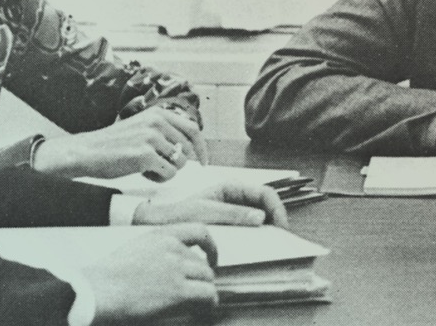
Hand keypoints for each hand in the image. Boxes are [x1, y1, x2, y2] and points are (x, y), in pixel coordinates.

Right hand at [32, 106, 208, 179]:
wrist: (86, 152)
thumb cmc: (114, 145)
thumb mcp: (142, 128)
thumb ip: (165, 133)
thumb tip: (191, 150)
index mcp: (158, 114)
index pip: (193, 130)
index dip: (202, 148)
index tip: (203, 161)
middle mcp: (157, 122)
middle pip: (187, 150)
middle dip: (178, 164)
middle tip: (161, 169)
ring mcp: (152, 138)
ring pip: (179, 164)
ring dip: (166, 171)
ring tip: (146, 168)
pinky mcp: (145, 155)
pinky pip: (168, 174)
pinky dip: (159, 178)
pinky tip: (142, 173)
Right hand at [84, 223, 217, 320]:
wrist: (93, 292)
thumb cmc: (102, 280)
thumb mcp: (131, 251)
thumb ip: (154, 253)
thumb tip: (169, 270)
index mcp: (159, 235)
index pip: (199, 231)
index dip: (211, 247)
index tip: (211, 259)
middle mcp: (171, 248)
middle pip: (203, 263)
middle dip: (201, 279)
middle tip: (196, 294)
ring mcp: (176, 269)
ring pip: (208, 279)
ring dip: (205, 293)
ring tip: (197, 305)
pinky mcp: (179, 290)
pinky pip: (208, 295)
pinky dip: (208, 304)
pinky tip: (201, 311)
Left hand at [133, 181, 288, 228]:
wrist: (154, 225)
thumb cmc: (177, 216)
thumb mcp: (205, 214)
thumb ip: (233, 214)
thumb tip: (261, 217)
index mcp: (230, 188)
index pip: (264, 193)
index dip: (277, 207)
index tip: (280, 224)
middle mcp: (233, 198)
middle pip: (265, 205)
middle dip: (276, 218)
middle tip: (281, 237)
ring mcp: (231, 212)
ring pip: (258, 217)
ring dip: (267, 228)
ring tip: (271, 243)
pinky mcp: (226, 226)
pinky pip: (247, 229)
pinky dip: (256, 236)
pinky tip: (254, 247)